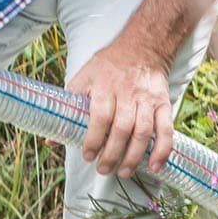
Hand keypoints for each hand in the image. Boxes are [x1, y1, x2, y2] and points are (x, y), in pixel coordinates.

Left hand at [67, 42, 175, 179]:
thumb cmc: (108, 66)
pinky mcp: (163, 104)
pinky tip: (154, 166)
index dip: (93, 139)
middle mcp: (127, 93)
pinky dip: (162, 150)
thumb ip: (68, 107)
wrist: (143, 47)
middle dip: (112, 154)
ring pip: (143, 132)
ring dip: (133, 156)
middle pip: (122, 128)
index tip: (87, 155)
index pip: (100, 117)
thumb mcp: (83, 79)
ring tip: (123, 171)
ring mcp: (147, 99)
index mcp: (104, 86)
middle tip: (103, 169)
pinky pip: (166, 129)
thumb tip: (51, 139)